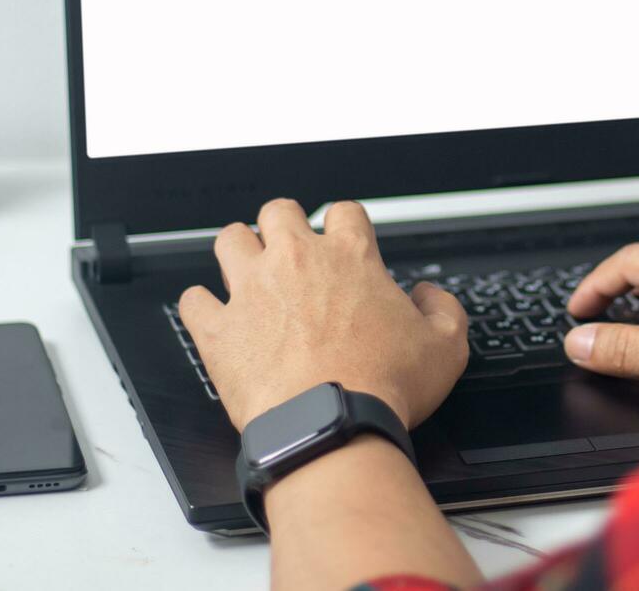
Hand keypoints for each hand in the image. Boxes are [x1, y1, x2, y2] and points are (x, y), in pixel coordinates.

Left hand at [178, 198, 468, 430]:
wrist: (330, 426)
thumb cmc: (382, 388)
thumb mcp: (445, 347)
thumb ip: (444, 310)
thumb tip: (430, 296)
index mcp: (350, 257)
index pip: (344, 211)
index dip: (345, 225)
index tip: (344, 243)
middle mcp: (296, 261)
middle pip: (278, 211)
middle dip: (283, 225)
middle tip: (290, 250)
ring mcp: (251, 290)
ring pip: (230, 239)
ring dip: (238, 251)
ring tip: (247, 270)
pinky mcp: (219, 328)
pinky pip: (194, 300)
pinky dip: (201, 306)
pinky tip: (212, 316)